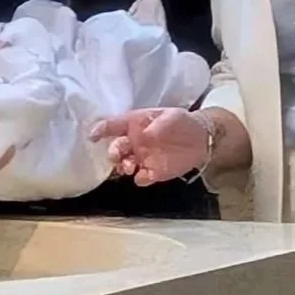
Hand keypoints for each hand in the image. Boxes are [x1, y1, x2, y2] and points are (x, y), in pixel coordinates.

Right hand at [90, 108, 207, 185]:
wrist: (201, 138)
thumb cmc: (181, 122)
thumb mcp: (170, 115)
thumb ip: (155, 126)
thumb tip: (144, 136)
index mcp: (134, 124)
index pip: (112, 125)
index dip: (100, 130)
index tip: (93, 136)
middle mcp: (134, 142)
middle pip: (115, 148)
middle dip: (112, 152)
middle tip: (116, 156)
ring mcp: (142, 158)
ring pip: (124, 165)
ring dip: (123, 166)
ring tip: (130, 166)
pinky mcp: (154, 172)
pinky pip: (141, 178)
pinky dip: (140, 178)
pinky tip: (144, 175)